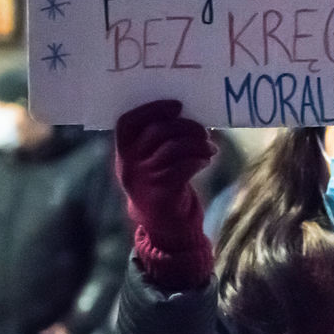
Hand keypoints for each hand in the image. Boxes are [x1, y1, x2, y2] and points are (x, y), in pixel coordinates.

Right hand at [115, 100, 217, 288]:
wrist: (164, 228)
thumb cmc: (163, 187)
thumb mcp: (152, 163)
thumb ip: (159, 142)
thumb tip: (187, 114)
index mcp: (123, 153)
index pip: (127, 122)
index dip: (152, 109)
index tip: (177, 105)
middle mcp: (129, 165)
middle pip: (156, 131)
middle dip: (185, 126)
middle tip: (204, 131)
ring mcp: (143, 180)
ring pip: (173, 148)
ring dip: (197, 143)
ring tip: (210, 148)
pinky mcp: (161, 194)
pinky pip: (183, 167)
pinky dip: (199, 160)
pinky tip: (207, 161)